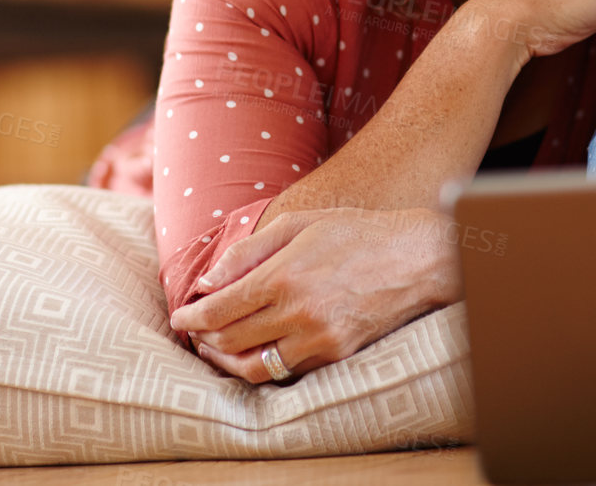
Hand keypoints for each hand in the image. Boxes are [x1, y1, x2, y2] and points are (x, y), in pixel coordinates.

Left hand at [168, 207, 459, 383]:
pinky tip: (252, 351)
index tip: (180, 315)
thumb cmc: (354, 233)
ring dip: (225, 361)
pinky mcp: (335, 356)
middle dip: (203, 337)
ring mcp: (319, 339)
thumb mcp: (298, 225)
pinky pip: (286, 370)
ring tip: (214, 348)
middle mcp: (299, 312)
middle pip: (230, 340)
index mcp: (284, 275)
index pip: (220, 309)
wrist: (415, 259)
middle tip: (193, 329)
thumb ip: (248, 252)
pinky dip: (261, 365)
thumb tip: (207, 282)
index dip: (192, 316)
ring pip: (254, 367)